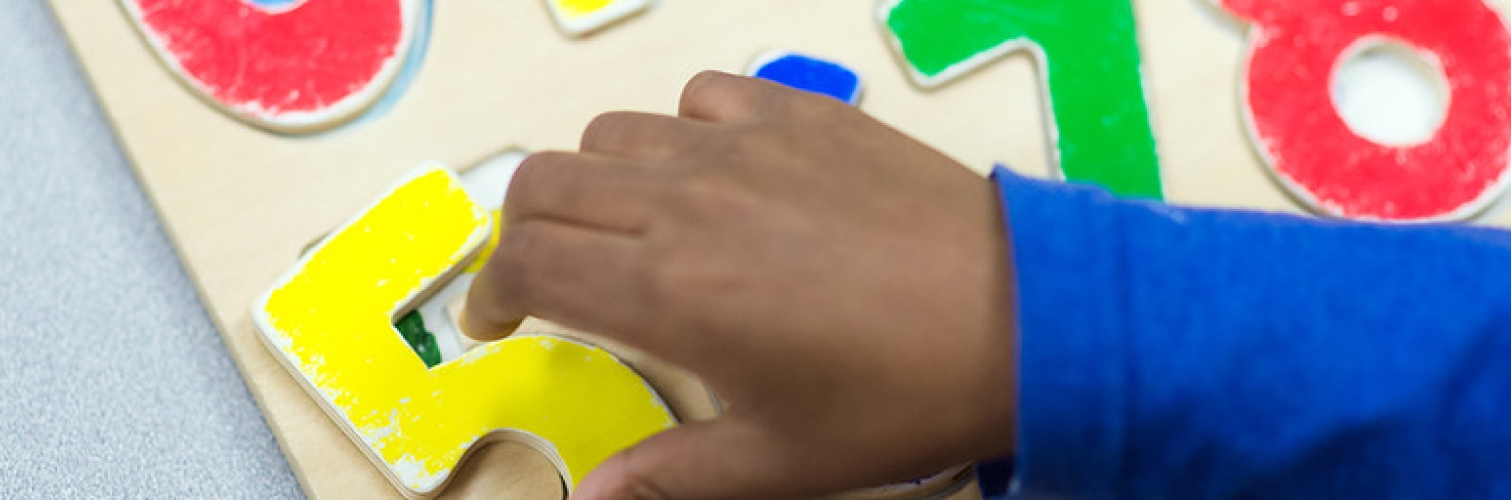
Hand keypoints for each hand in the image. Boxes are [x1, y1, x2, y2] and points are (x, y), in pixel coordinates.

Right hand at [462, 71, 1014, 498]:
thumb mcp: (778, 458)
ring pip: (611, 133)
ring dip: (592, 179)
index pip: (526, 262)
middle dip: (522, 232)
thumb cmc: (899, 396)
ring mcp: (741, 147)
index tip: (497, 321)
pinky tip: (709, 174)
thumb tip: (590, 498)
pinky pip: (699, 96)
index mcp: (666, 291)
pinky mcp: (798, 113)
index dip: (489, 293)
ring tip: (625, 226)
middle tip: (547, 276)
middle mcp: (685, 202)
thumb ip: (669, 474)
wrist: (1022, 315)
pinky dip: (677, 131)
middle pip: (542, 183)